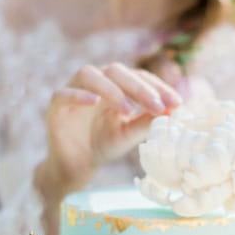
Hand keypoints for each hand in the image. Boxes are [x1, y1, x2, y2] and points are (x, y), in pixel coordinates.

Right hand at [35, 61, 181, 204]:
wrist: (77, 164)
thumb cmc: (104, 144)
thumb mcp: (130, 134)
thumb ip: (147, 121)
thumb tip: (174, 110)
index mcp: (117, 85)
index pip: (139, 76)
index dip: (158, 87)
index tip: (177, 103)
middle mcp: (96, 81)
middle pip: (116, 71)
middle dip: (138, 87)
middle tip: (157, 105)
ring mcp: (74, 89)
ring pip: (89, 74)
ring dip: (110, 89)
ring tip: (126, 109)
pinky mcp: (56, 104)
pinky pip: (64, 93)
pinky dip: (78, 95)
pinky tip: (93, 102)